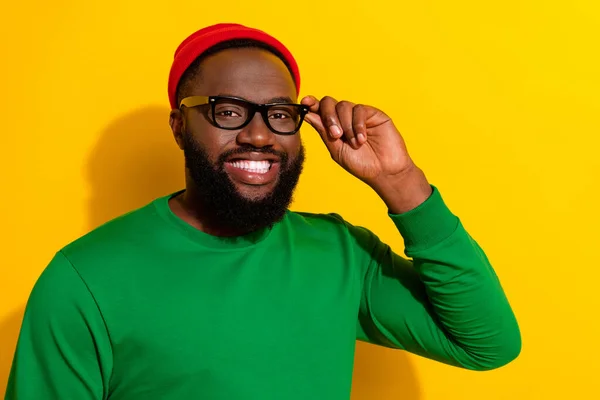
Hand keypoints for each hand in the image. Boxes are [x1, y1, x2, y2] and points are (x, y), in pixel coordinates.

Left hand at [301, 95, 431, 212]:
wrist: (384, 171)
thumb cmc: (360, 164)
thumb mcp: (337, 150)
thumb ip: (323, 132)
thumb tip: (307, 114)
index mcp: (333, 127)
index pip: (319, 110)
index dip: (311, 104)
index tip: (305, 102)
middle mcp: (344, 118)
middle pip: (329, 103)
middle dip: (328, 116)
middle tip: (336, 135)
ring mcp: (358, 115)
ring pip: (343, 106)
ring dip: (346, 125)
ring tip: (354, 143)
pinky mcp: (373, 114)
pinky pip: (359, 110)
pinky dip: (358, 125)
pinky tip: (362, 139)